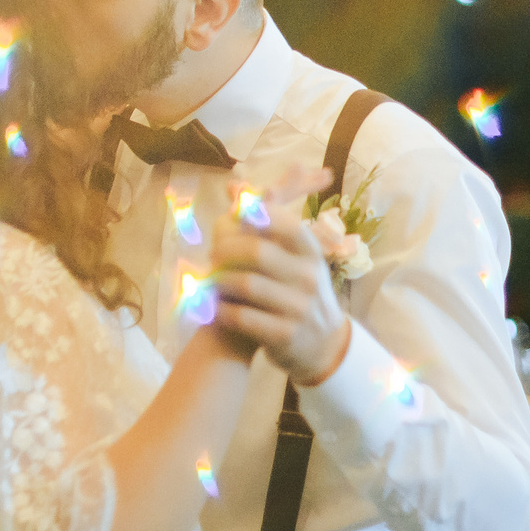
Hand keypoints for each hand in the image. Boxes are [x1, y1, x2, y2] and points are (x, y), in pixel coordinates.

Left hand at [208, 167, 350, 386]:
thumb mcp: (296, 256)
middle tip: (210, 256)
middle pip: (256, 251)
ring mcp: (298, 308)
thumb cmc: (301, 291)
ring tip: (206, 280)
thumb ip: (266, 221)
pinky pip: (241, 316)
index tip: (231, 216)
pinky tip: (212, 306)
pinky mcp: (284, 335)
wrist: (323, 345)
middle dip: (225, 251)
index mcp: (311, 252)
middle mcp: (308, 277)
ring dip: (217, 281)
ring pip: (244, 284)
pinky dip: (220, 310)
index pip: (284, 223)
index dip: (253, 215)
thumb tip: (233, 185)